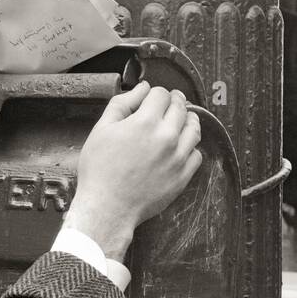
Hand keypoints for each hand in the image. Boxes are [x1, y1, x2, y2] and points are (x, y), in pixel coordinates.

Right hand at [63, 82, 202, 259]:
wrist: (107, 208)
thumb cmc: (99, 172)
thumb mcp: (101, 130)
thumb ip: (121, 104)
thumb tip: (141, 89)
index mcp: (145, 121)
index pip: (161, 94)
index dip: (154, 93)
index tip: (149, 99)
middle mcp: (166, 136)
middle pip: (180, 107)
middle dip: (172, 102)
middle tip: (165, 106)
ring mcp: (178, 157)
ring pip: (194, 128)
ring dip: (186, 120)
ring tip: (177, 122)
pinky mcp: (183, 176)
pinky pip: (197, 154)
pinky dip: (190, 148)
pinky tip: (178, 148)